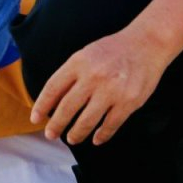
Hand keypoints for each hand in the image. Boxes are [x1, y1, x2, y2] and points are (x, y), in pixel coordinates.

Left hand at [31, 27, 175, 146]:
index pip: (53, 88)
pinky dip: (102, 135)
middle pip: (67, 108)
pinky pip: (110, 125)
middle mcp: (93, 77)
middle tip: (51, 134)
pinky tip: (96, 138)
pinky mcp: (128, 102)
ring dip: (77, 133)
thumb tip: (54, 100)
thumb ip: (71, 75)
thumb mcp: (86, 54)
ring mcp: (111, 90)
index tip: (35, 118)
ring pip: (87, 120)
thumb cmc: (114, 50)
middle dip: (56, 125)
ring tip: (72, 138)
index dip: (42, 105)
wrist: (147, 44)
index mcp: (78, 63)